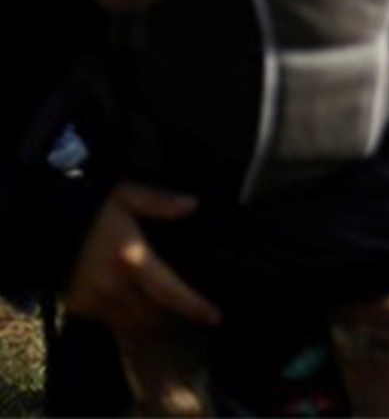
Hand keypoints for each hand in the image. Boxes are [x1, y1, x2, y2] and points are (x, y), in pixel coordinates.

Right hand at [63, 183, 221, 332]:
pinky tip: (135, 304)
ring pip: (132, 323)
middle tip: (191, 309)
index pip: (171, 293)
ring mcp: (93, 300)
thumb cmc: (88, 208)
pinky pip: (109, 320)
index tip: (215, 316)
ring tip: (165, 309)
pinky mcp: (78, 305)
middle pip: (154, 315)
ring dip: (150, 320)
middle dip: (174, 316)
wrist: (42, 225)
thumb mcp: (125, 195)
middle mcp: (113, 287)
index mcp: (131, 260)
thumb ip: (159, 202)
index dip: (195, 308)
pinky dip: (125, 316)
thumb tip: (192, 205)